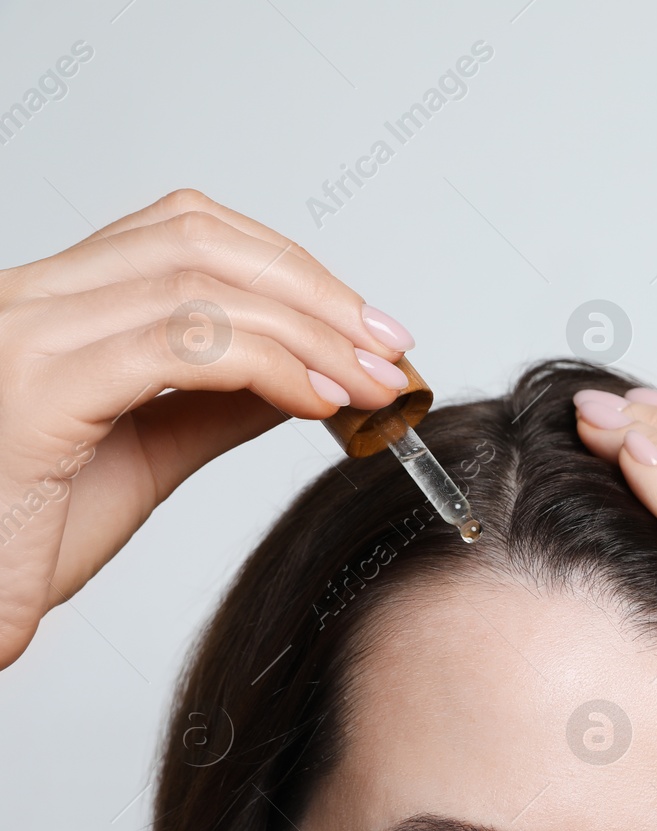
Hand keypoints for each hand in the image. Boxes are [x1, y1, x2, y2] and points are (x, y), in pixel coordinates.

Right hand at [0, 188, 414, 669]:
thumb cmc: (26, 541)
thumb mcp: (145, 453)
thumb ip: (218, 401)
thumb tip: (308, 370)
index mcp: (48, 302)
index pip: (185, 232)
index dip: (291, 268)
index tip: (365, 324)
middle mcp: (25, 299)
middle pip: (200, 241)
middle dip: (316, 292)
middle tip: (388, 350)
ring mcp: (23, 337)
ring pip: (198, 284)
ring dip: (310, 331)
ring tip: (369, 384)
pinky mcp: (37, 396)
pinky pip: (177, 349)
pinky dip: (267, 365)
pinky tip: (314, 402)